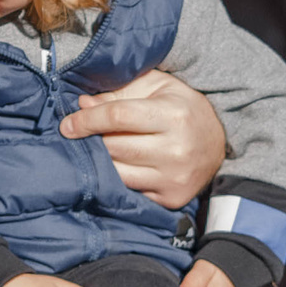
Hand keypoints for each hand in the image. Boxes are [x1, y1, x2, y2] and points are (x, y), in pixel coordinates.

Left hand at [58, 70, 226, 208]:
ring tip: (96, 151)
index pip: (117, 116)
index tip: (67, 124)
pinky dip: (117, 179)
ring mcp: (174, 178)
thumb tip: (82, 104)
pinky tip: (116, 167)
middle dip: (92, 141)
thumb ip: (119, 93)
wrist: (218, 142)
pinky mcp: (171, 198)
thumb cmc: (181, 108)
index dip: (87, 120)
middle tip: (80, 136)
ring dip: (101, 162)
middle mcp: (176, 149)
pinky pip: (130, 190)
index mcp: (173, 115)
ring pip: (118, 173)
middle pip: (114, 147)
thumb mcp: (156, 88)